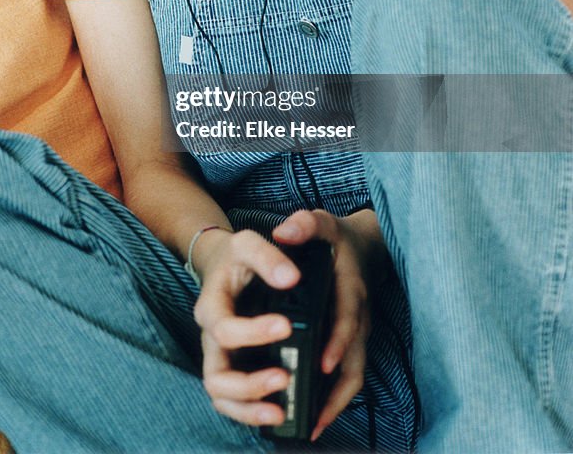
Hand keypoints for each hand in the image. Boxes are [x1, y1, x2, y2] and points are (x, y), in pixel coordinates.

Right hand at [192, 227, 300, 429]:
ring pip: (221, 396)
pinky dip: (250, 411)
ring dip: (249, 406)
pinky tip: (276, 411)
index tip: (285, 326)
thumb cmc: (235, 256)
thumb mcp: (247, 243)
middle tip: (284, 376)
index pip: (224, 329)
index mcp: (210, 307)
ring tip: (281, 408)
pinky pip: (232, 400)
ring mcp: (218, 355)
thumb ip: (268, 257)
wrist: (222, 263)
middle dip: (249, 384)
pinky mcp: (231, 365)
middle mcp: (210, 337)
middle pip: (216, 376)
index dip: (253, 332)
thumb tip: (290, 279)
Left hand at [272, 209, 374, 441]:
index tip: (324, 363)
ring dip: (336, 402)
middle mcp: (358, 316)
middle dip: (338, 392)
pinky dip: (335, 396)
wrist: (364, 245)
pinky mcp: (351, 342)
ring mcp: (357, 332)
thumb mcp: (321, 223)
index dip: (338, 342)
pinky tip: (314, 414)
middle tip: (316, 417)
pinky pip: (347, 374)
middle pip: (356, 360)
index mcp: (351, 290)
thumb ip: (304, 225)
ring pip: (353, 374)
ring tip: (312, 426)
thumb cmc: (338, 238)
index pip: (348, 319)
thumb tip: (283, 232)